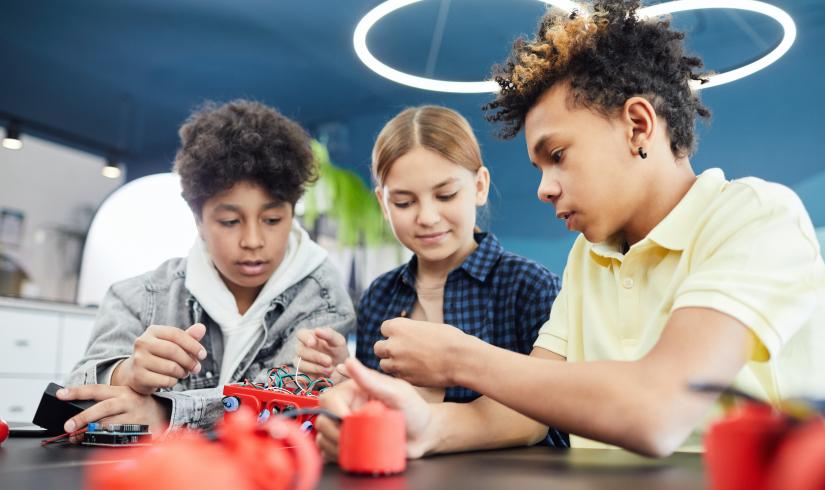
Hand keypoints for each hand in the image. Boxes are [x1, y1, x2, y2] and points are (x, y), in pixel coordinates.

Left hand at [57, 384, 170, 441]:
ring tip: (76, 437)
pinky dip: (103, 441)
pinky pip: (117, 437)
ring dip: (90, 433)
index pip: (95, 389)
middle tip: (68, 426)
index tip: (60, 395)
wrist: (160, 412)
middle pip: (103, 408)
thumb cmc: (133, 404)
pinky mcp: (138, 430)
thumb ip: (102, 401)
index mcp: (120, 391)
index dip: (77, 391)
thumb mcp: (120, 396)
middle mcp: (127, 401)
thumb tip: (73, 412)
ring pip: (109, 425)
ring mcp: (134, 416)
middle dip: (83, 417)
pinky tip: (94, 441)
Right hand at [112, 323, 206, 394]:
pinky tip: (172, 380)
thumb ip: (188, 336)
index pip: (177, 334)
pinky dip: (173, 381)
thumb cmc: (159, 355)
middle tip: (196, 368)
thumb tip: (202, 327)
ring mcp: (139, 360)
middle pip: (174, 351)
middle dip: (189, 361)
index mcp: (153, 331)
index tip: (203, 355)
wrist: (135, 373)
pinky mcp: (138, 376)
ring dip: (182, 372)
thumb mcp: (173, 343)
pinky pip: (165, 380)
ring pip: (171, 367)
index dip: (193, 345)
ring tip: (184, 373)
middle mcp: (143, 343)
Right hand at [295, 327, 348, 380]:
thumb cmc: (337, 351)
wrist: (341, 370)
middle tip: (329, 361)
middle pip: (300, 351)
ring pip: (300, 365)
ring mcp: (299, 363)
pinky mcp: (301, 377)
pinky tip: (321, 378)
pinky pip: (300, 378)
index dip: (305, 338)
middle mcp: (301, 349)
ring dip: (315, 368)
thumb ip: (329, 334)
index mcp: (308, 337)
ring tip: (330, 370)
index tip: (313, 343)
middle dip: (315, 356)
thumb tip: (317, 330)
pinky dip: (311, 378)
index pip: (300, 334)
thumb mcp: (338, 341)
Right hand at [316, 358, 435, 460]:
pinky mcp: (349, 445)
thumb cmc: (414, 409)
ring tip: (358, 449)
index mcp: (353, 391)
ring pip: (324, 438)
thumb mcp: (397, 392)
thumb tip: (349, 361)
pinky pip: (330, 452)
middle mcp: (346, 408)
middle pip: (323, 419)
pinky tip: (351, 456)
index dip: (334, 412)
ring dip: (335, 447)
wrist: (424, 435)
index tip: (349, 421)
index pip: (329, 399)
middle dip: (334, 433)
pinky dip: (335, 457)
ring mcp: (347, 428)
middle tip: (355, 440)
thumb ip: (372, 380)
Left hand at [374, 318, 476, 386]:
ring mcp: (397, 363)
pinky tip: (415, 372)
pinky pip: (396, 376)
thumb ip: (411, 332)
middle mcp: (393, 344)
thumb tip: (406, 336)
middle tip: (401, 352)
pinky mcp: (405, 379)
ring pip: (383, 364)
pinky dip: (402, 374)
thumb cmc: (449, 340)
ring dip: (392, 363)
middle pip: (378, 347)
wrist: (460, 359)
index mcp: (399, 327)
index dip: (393, 333)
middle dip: (387, 349)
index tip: (401, 336)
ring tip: (408, 363)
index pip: (384, 328)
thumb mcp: (427, 327)